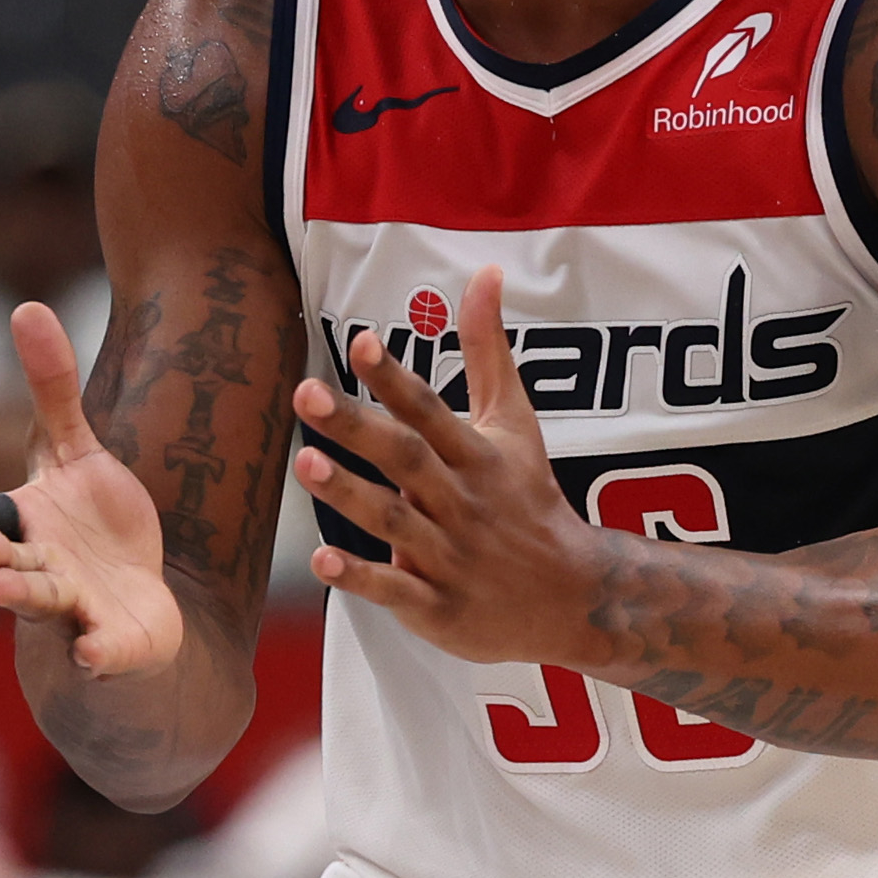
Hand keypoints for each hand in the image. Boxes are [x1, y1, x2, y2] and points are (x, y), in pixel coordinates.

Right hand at [0, 300, 185, 677]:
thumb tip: (25, 305)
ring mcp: (72, 609)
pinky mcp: (112, 641)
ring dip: (21, 597)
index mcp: (23, 524)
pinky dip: (99, 654)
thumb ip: (51, 389)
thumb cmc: (93, 527)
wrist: (134, 605)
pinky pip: (104, 651)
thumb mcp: (77, 453)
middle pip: (6, 563)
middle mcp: (37, 568)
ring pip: (42, 604)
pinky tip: (96, 652)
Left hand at [291, 266, 597, 664]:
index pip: (430, 410)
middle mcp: (461, 501)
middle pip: (406, 458)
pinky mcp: (438, 605)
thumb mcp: (514, 423)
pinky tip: (321, 560)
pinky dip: (360, 576)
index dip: (394, 378)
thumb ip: (487, 351)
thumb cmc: (529, 499)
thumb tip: (484, 272)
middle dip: (356, 426)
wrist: (572, 598)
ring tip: (305, 463)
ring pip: (394, 520)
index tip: (359, 343)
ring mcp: (450, 555)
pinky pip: (395, 590)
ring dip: (349, 493)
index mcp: (475, 455)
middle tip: (305, 394)